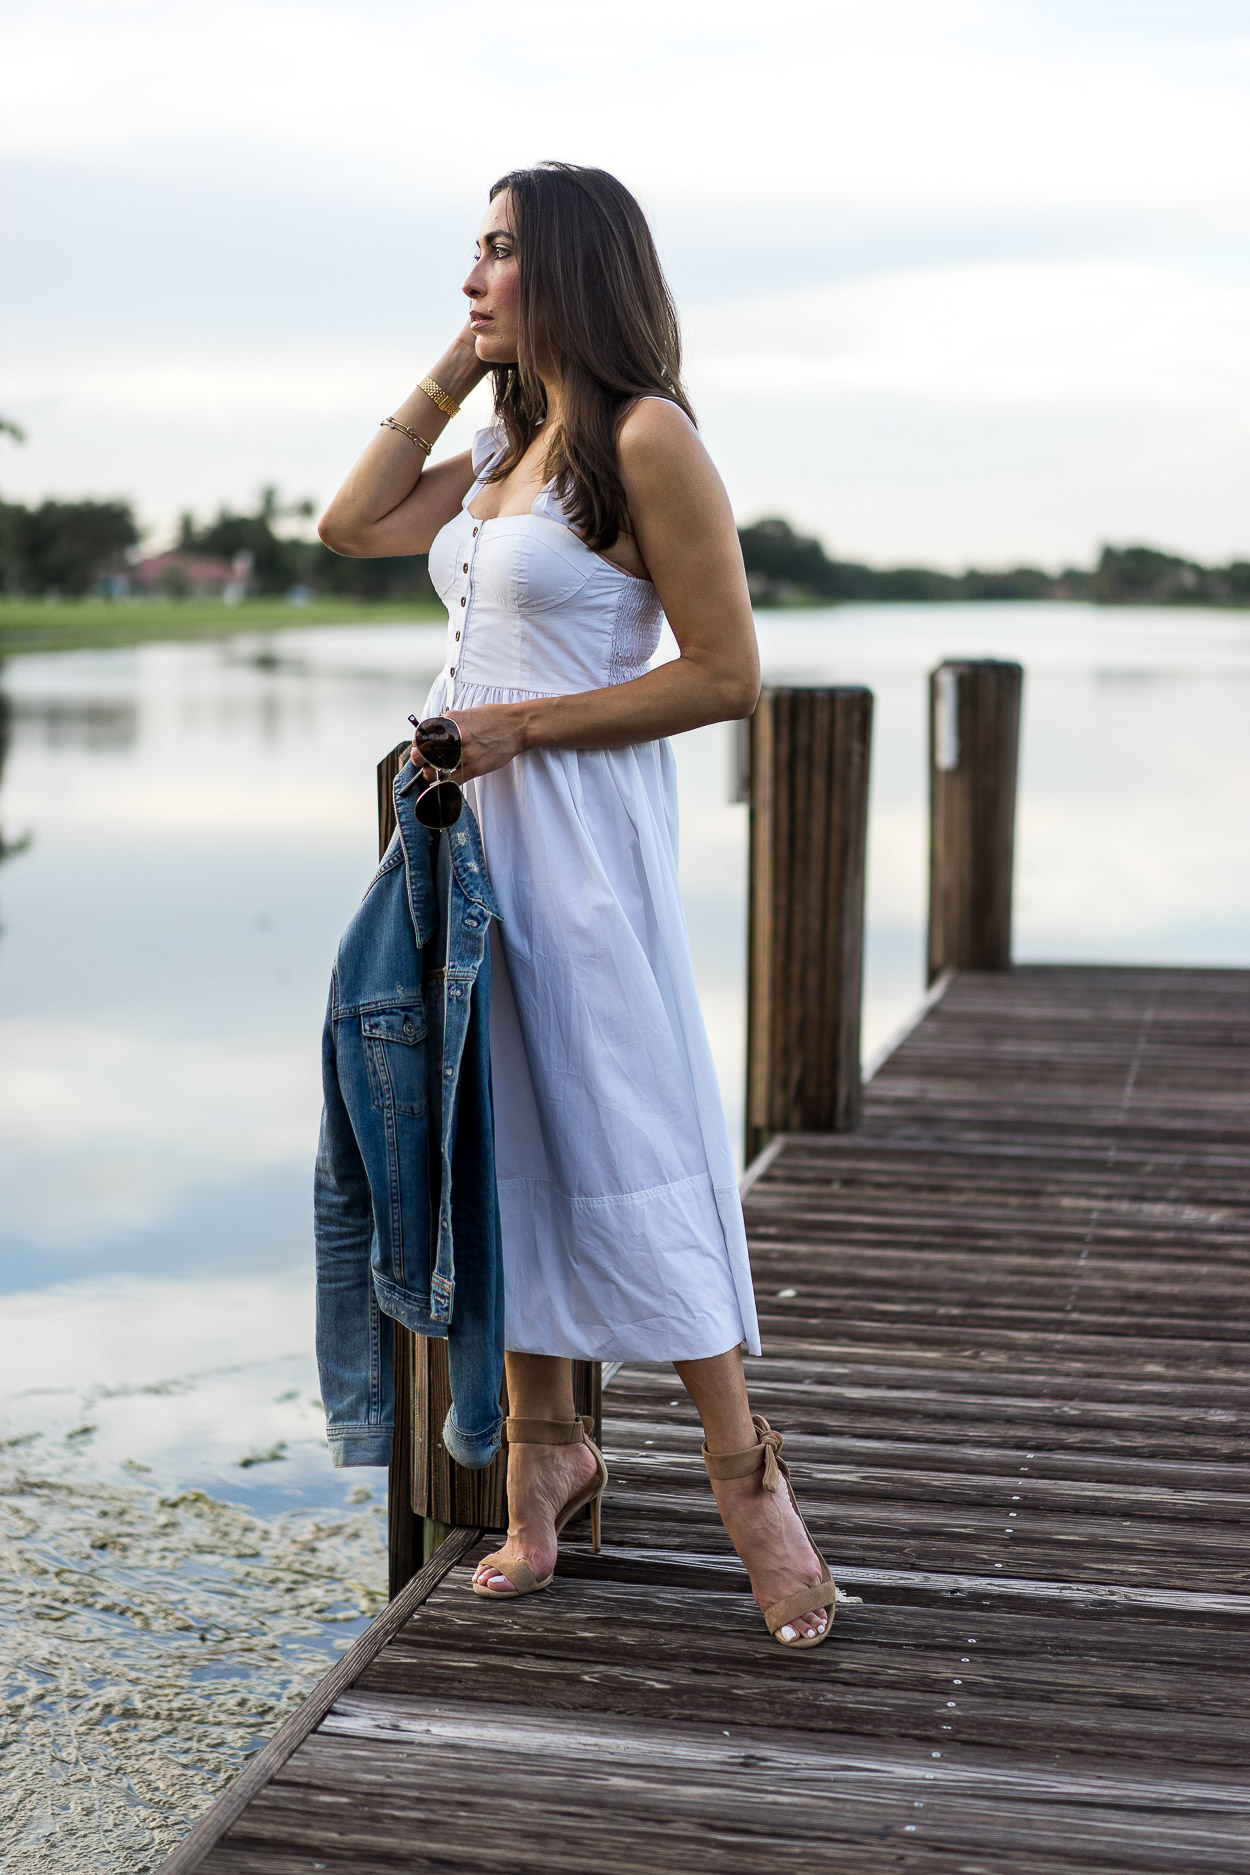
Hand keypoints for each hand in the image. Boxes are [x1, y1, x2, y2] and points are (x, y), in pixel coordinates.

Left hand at [410, 703, 527, 783]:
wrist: (518, 726)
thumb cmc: (493, 718)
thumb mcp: (466, 713)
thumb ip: (449, 724)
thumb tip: (431, 734)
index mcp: (450, 721)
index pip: (421, 735)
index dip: (417, 743)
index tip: (418, 747)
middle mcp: (455, 737)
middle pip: (423, 753)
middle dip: (418, 759)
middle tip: (421, 762)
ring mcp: (464, 753)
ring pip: (434, 770)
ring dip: (429, 774)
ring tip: (433, 773)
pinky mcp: (474, 768)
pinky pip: (451, 782)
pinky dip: (444, 784)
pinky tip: (444, 782)